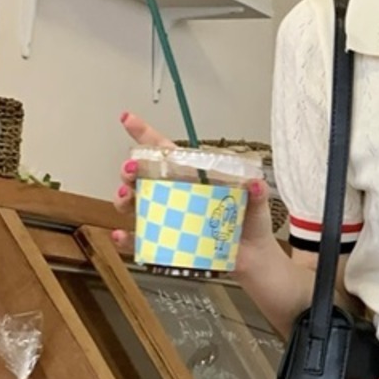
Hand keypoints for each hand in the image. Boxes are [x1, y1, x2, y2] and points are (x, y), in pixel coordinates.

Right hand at [110, 111, 277, 268]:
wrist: (253, 259)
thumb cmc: (250, 225)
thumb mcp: (255, 203)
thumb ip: (255, 192)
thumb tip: (254, 183)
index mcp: (193, 179)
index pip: (166, 152)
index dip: (146, 135)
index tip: (128, 120)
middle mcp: (175, 196)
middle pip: (142, 176)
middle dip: (129, 169)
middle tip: (131, 170)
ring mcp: (168, 219)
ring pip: (134, 203)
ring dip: (123, 198)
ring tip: (126, 196)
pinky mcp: (166, 244)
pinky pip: (139, 241)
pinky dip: (127, 238)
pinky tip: (123, 235)